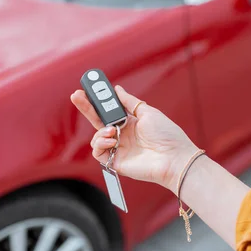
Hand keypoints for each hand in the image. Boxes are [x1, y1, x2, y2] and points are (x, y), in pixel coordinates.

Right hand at [70, 85, 198, 192]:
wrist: (174, 158)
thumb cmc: (166, 135)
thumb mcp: (147, 112)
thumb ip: (129, 102)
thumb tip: (117, 89)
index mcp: (129, 122)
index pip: (108, 110)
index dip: (98, 101)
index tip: (88, 89)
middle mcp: (122, 135)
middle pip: (98, 121)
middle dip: (86, 108)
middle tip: (76, 96)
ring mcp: (118, 149)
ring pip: (96, 137)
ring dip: (100, 131)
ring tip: (111, 130)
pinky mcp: (115, 162)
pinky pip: (98, 152)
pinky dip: (100, 144)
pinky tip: (111, 140)